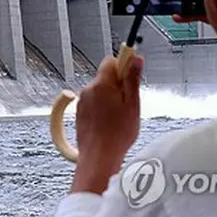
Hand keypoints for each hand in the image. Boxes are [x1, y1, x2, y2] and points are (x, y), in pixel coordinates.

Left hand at [71, 54, 143, 193]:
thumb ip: (132, 79)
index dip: (123, 67)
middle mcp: (88, 89)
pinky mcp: (80, 112)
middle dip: (118, 85)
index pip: (111, 61)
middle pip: (105, 76)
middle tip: (128, 103)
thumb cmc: (117, 134)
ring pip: (100, 91)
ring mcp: (82, 101)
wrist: (98, 157)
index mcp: (101, 84)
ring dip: (110, 98)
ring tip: (119, 117)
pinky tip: (109, 123)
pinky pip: (93, 103)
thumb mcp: (132, 104)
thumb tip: (136, 59)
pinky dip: (101, 109)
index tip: (131, 77)